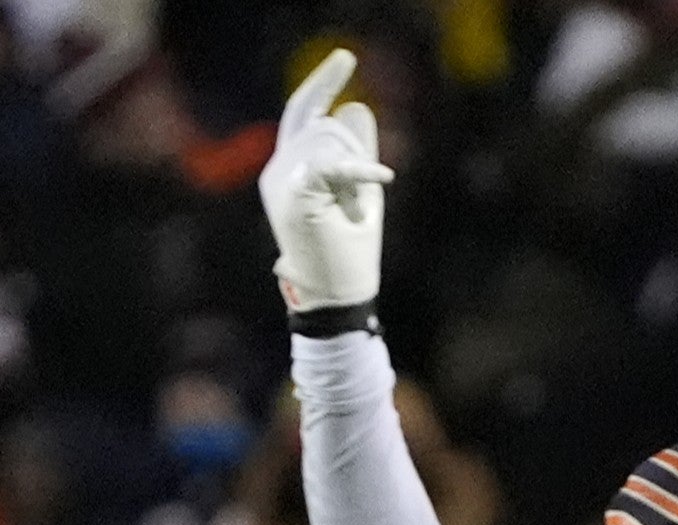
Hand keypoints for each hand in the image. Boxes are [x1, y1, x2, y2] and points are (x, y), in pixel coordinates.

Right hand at [257, 49, 392, 312]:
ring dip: (355, 169)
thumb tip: (356, 105)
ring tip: (356, 211)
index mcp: (290, 168)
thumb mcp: (361, 192)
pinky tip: (382, 180)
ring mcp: (281, 182)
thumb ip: (357, 151)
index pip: (304, 112)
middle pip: (319, 123)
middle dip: (351, 145)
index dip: (324, 82)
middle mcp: (278, 171)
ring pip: (327, 139)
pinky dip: (360, 171)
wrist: (338, 297)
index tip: (346, 57)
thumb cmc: (348, 252)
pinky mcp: (293, 195)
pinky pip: (331, 163)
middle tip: (367, 187)